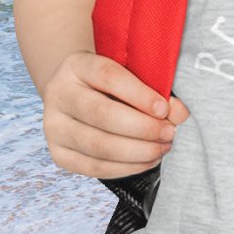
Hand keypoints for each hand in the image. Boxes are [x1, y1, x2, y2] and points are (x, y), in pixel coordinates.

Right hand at [42, 50, 191, 179]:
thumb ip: (154, 88)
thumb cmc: (113, 82)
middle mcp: (58, 94)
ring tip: (162, 148)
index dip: (140, 95)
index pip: (109, 77)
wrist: (77, 93)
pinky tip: (147, 161)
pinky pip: (94, 167)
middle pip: (102, 114)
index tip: (165, 109)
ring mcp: (54, 126)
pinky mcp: (59, 153)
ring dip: (137, 152)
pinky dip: (125, 168)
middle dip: (142, 128)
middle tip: (170, 133)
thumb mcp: (130, 72)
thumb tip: (180, 114)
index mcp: (77, 65)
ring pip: (98, 145)